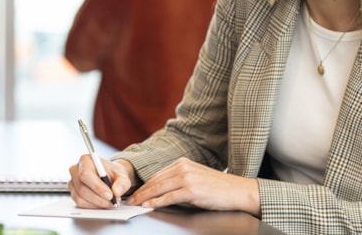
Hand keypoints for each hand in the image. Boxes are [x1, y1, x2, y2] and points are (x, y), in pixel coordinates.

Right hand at [68, 154, 136, 208]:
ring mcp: (72, 181)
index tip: (110, 195)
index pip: (86, 174)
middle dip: (99, 198)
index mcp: (85, 160)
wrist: (109, 176)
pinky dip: (92, 206)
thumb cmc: (113, 174)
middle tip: (112, 202)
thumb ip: (122, 183)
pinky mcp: (73, 192)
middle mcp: (75, 170)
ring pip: (80, 197)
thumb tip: (116, 192)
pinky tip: (101, 203)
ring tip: (109, 202)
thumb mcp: (122, 175)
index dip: (97, 186)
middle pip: (82, 188)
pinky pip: (79, 203)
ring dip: (96, 203)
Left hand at [125, 158, 260, 216]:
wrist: (239, 191)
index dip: (144, 184)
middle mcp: (183, 167)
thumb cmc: (219, 188)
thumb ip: (179, 179)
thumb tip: (161, 190)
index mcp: (182, 163)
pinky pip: (169, 197)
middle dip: (140, 190)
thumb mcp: (196, 177)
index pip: (157, 174)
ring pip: (159, 188)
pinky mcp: (192, 190)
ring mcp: (187, 178)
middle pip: (155, 180)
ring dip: (144, 196)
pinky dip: (156, 202)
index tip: (135, 191)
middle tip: (129, 198)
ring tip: (134, 203)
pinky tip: (148, 205)